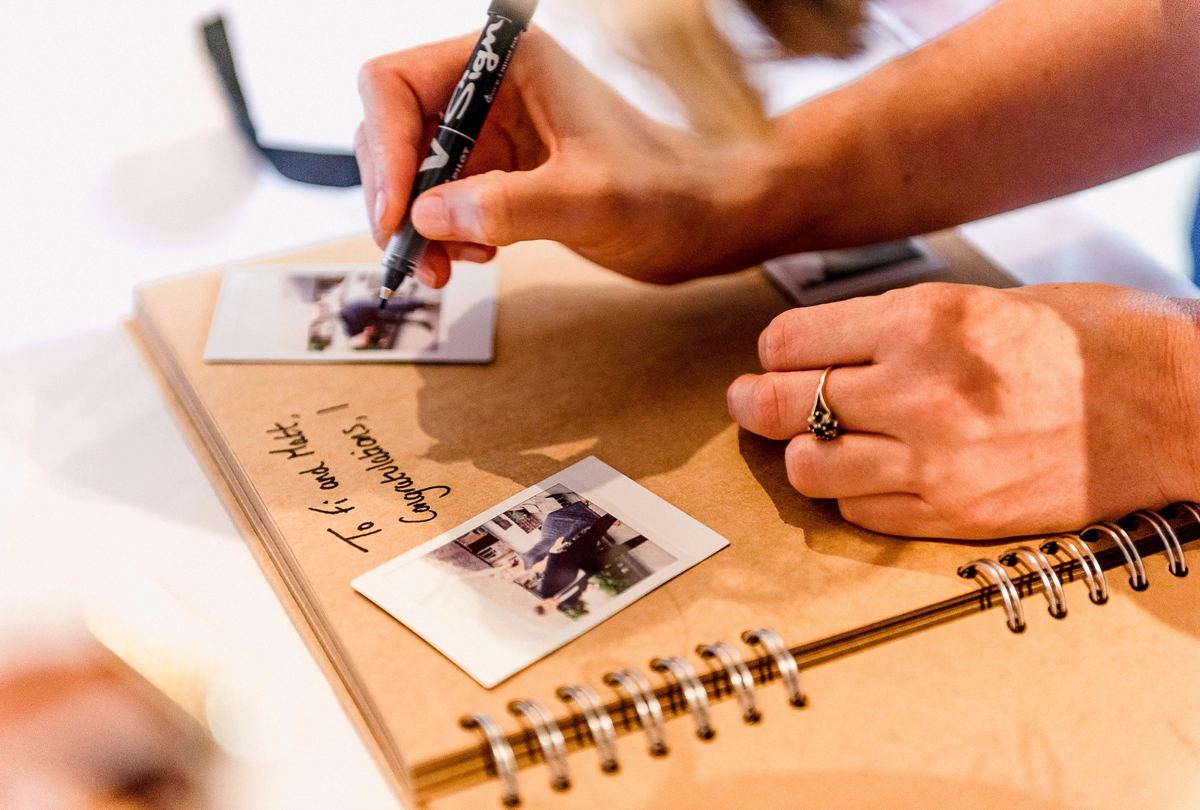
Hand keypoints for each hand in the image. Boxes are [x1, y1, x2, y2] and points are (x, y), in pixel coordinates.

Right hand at [355, 28, 773, 287]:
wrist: (704, 221)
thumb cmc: (667, 193)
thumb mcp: (589, 201)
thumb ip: (508, 206)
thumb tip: (427, 216)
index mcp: (509, 61)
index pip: (396, 84)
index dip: (385, 148)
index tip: (397, 215)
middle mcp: (491, 88)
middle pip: (393, 128)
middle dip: (396, 195)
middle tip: (414, 254)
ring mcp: (492, 130)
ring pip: (412, 171)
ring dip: (416, 224)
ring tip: (450, 264)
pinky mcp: (500, 171)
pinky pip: (441, 199)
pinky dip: (443, 234)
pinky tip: (477, 255)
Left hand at [727, 282, 1199, 538]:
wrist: (1179, 404)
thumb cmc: (1093, 341)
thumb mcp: (987, 301)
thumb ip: (902, 325)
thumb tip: (833, 344)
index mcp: (922, 320)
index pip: (789, 342)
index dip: (774, 351)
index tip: (775, 356)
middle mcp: (915, 391)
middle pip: (779, 405)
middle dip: (753, 402)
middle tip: (747, 401)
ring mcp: (933, 461)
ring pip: (807, 470)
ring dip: (800, 456)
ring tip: (809, 446)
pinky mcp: (956, 516)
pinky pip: (861, 514)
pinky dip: (852, 496)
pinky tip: (869, 477)